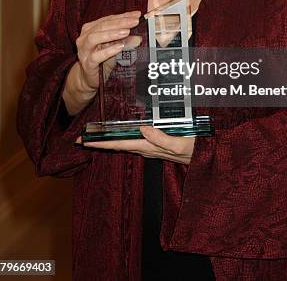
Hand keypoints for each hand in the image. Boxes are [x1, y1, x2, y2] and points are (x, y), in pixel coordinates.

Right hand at [76, 10, 141, 90]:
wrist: (91, 78)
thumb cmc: (103, 59)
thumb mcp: (116, 47)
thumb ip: (125, 40)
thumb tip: (139, 37)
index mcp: (91, 29)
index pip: (108, 19)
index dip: (123, 16)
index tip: (137, 15)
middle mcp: (84, 37)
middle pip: (102, 26)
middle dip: (120, 23)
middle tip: (134, 21)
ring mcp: (84, 50)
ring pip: (94, 38)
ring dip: (112, 34)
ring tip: (126, 32)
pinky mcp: (87, 63)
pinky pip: (96, 56)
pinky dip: (108, 51)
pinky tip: (119, 47)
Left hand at [77, 126, 194, 164]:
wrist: (206, 157)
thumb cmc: (195, 149)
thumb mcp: (180, 144)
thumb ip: (162, 138)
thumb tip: (142, 129)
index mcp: (149, 147)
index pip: (120, 144)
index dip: (101, 143)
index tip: (83, 142)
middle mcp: (147, 148)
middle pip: (118, 145)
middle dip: (99, 143)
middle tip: (80, 139)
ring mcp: (151, 148)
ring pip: (125, 144)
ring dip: (109, 141)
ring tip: (95, 137)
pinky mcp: (157, 145)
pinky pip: (135, 142)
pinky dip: (124, 138)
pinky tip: (122, 135)